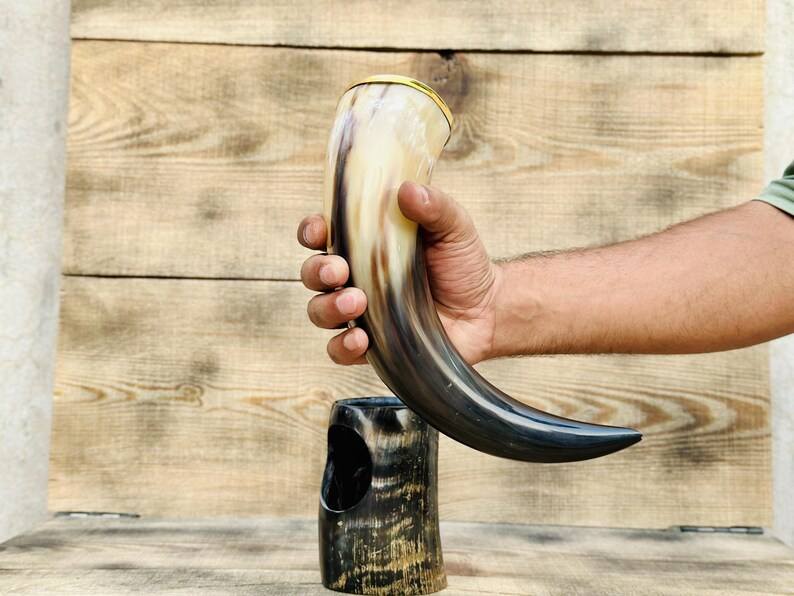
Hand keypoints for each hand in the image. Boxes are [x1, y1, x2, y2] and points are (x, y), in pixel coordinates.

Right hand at [298, 181, 501, 364]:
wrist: (487, 311)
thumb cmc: (464, 265)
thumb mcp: (454, 228)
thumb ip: (434, 207)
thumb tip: (407, 190)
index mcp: (365, 244)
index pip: (323, 234)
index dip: (312, 231)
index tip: (320, 231)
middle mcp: (355, 278)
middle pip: (313, 273)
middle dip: (318, 271)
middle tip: (340, 271)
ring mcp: (360, 314)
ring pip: (319, 311)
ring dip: (329, 307)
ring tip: (358, 302)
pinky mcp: (372, 346)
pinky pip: (339, 350)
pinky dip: (342, 346)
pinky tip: (360, 339)